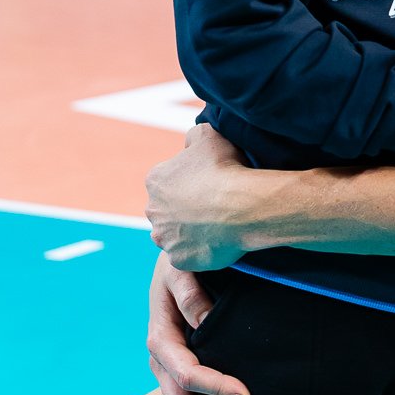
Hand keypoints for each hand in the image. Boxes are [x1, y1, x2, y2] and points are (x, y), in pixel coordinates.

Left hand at [146, 123, 251, 271]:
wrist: (241, 206)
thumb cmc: (226, 169)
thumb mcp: (208, 135)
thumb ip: (193, 136)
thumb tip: (189, 143)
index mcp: (156, 180)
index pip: (166, 182)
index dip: (188, 183)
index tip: (207, 185)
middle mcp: (153, 210)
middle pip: (166, 211)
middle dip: (183, 209)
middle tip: (211, 207)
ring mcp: (165, 238)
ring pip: (173, 235)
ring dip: (187, 232)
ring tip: (213, 227)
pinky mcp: (179, 259)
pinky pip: (187, 256)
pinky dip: (199, 251)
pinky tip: (216, 242)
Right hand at [147, 251, 248, 394]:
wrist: (176, 263)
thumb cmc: (183, 263)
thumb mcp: (182, 268)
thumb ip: (190, 292)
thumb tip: (206, 319)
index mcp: (161, 338)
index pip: (187, 372)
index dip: (215, 388)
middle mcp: (160, 362)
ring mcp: (165, 374)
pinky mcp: (173, 380)